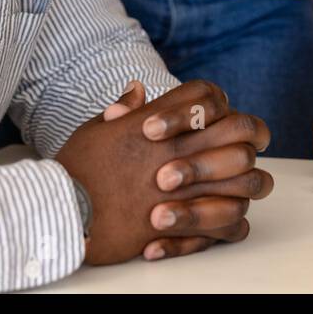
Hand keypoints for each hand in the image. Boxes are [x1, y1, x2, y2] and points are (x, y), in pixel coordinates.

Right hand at [58, 79, 273, 264]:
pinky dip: (234, 221)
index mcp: (157, 123)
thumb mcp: (96, 129)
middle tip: (246, 146)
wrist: (64, 213)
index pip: (207, 94)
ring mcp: (185, 187)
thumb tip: (137, 89)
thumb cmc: (76, 170)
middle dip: (248, 136)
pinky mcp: (185, 224)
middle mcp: (177, 150)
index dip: (219, 102)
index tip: (218, 115)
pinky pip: (232, 223)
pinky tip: (225, 218)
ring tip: (240, 184)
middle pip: (240, 130)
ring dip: (247, 179)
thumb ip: (125, 109)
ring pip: (246, 178)